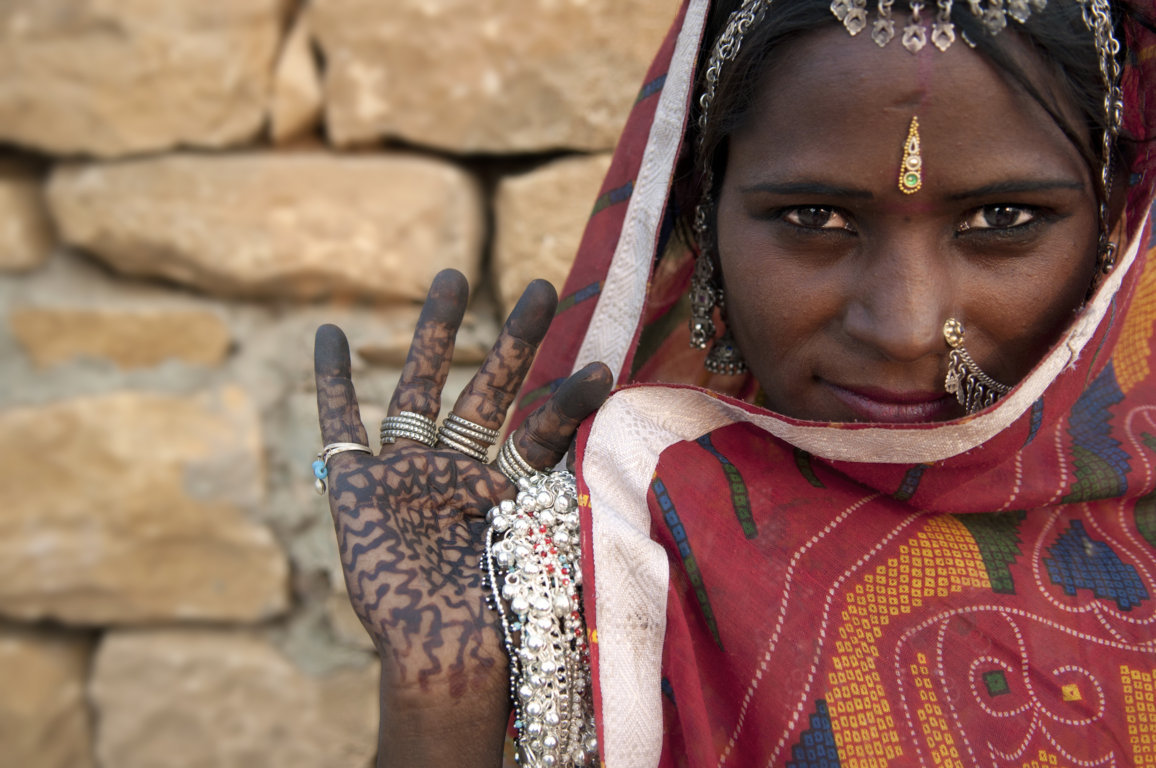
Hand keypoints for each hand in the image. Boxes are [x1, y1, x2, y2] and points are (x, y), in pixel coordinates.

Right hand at [314, 269, 611, 766]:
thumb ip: (585, 500)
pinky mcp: (360, 489)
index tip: (602, 368)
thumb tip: (643, 468)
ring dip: (435, 334)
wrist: (446, 655)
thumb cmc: (505, 615)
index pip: (543, 429)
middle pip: (489, 389)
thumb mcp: (556, 551)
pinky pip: (340, 427)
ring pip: (419, 387)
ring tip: (454, 276)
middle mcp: (460, 471)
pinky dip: (330, 384)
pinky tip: (325, 335)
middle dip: (516, 339)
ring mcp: (409, 474)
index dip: (569, 400)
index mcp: (509, 488)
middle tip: (545, 286)